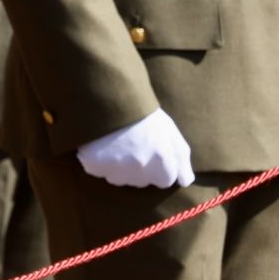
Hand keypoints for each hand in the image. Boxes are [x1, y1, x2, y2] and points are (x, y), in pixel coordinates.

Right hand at [77, 108, 194, 188]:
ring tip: (115, 146)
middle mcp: (141, 170)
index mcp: (162, 162)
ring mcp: (116, 169)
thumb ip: (182, 159)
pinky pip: (98, 171)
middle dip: (139, 169)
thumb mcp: (171, 132)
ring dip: (118, 168)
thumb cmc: (143, 114)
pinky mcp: (94, 165)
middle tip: (132, 146)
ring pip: (119, 179)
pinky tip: (100, 147)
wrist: (109, 97)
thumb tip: (185, 182)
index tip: (150, 152)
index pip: (164, 181)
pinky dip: (99, 162)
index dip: (158, 168)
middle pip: (141, 182)